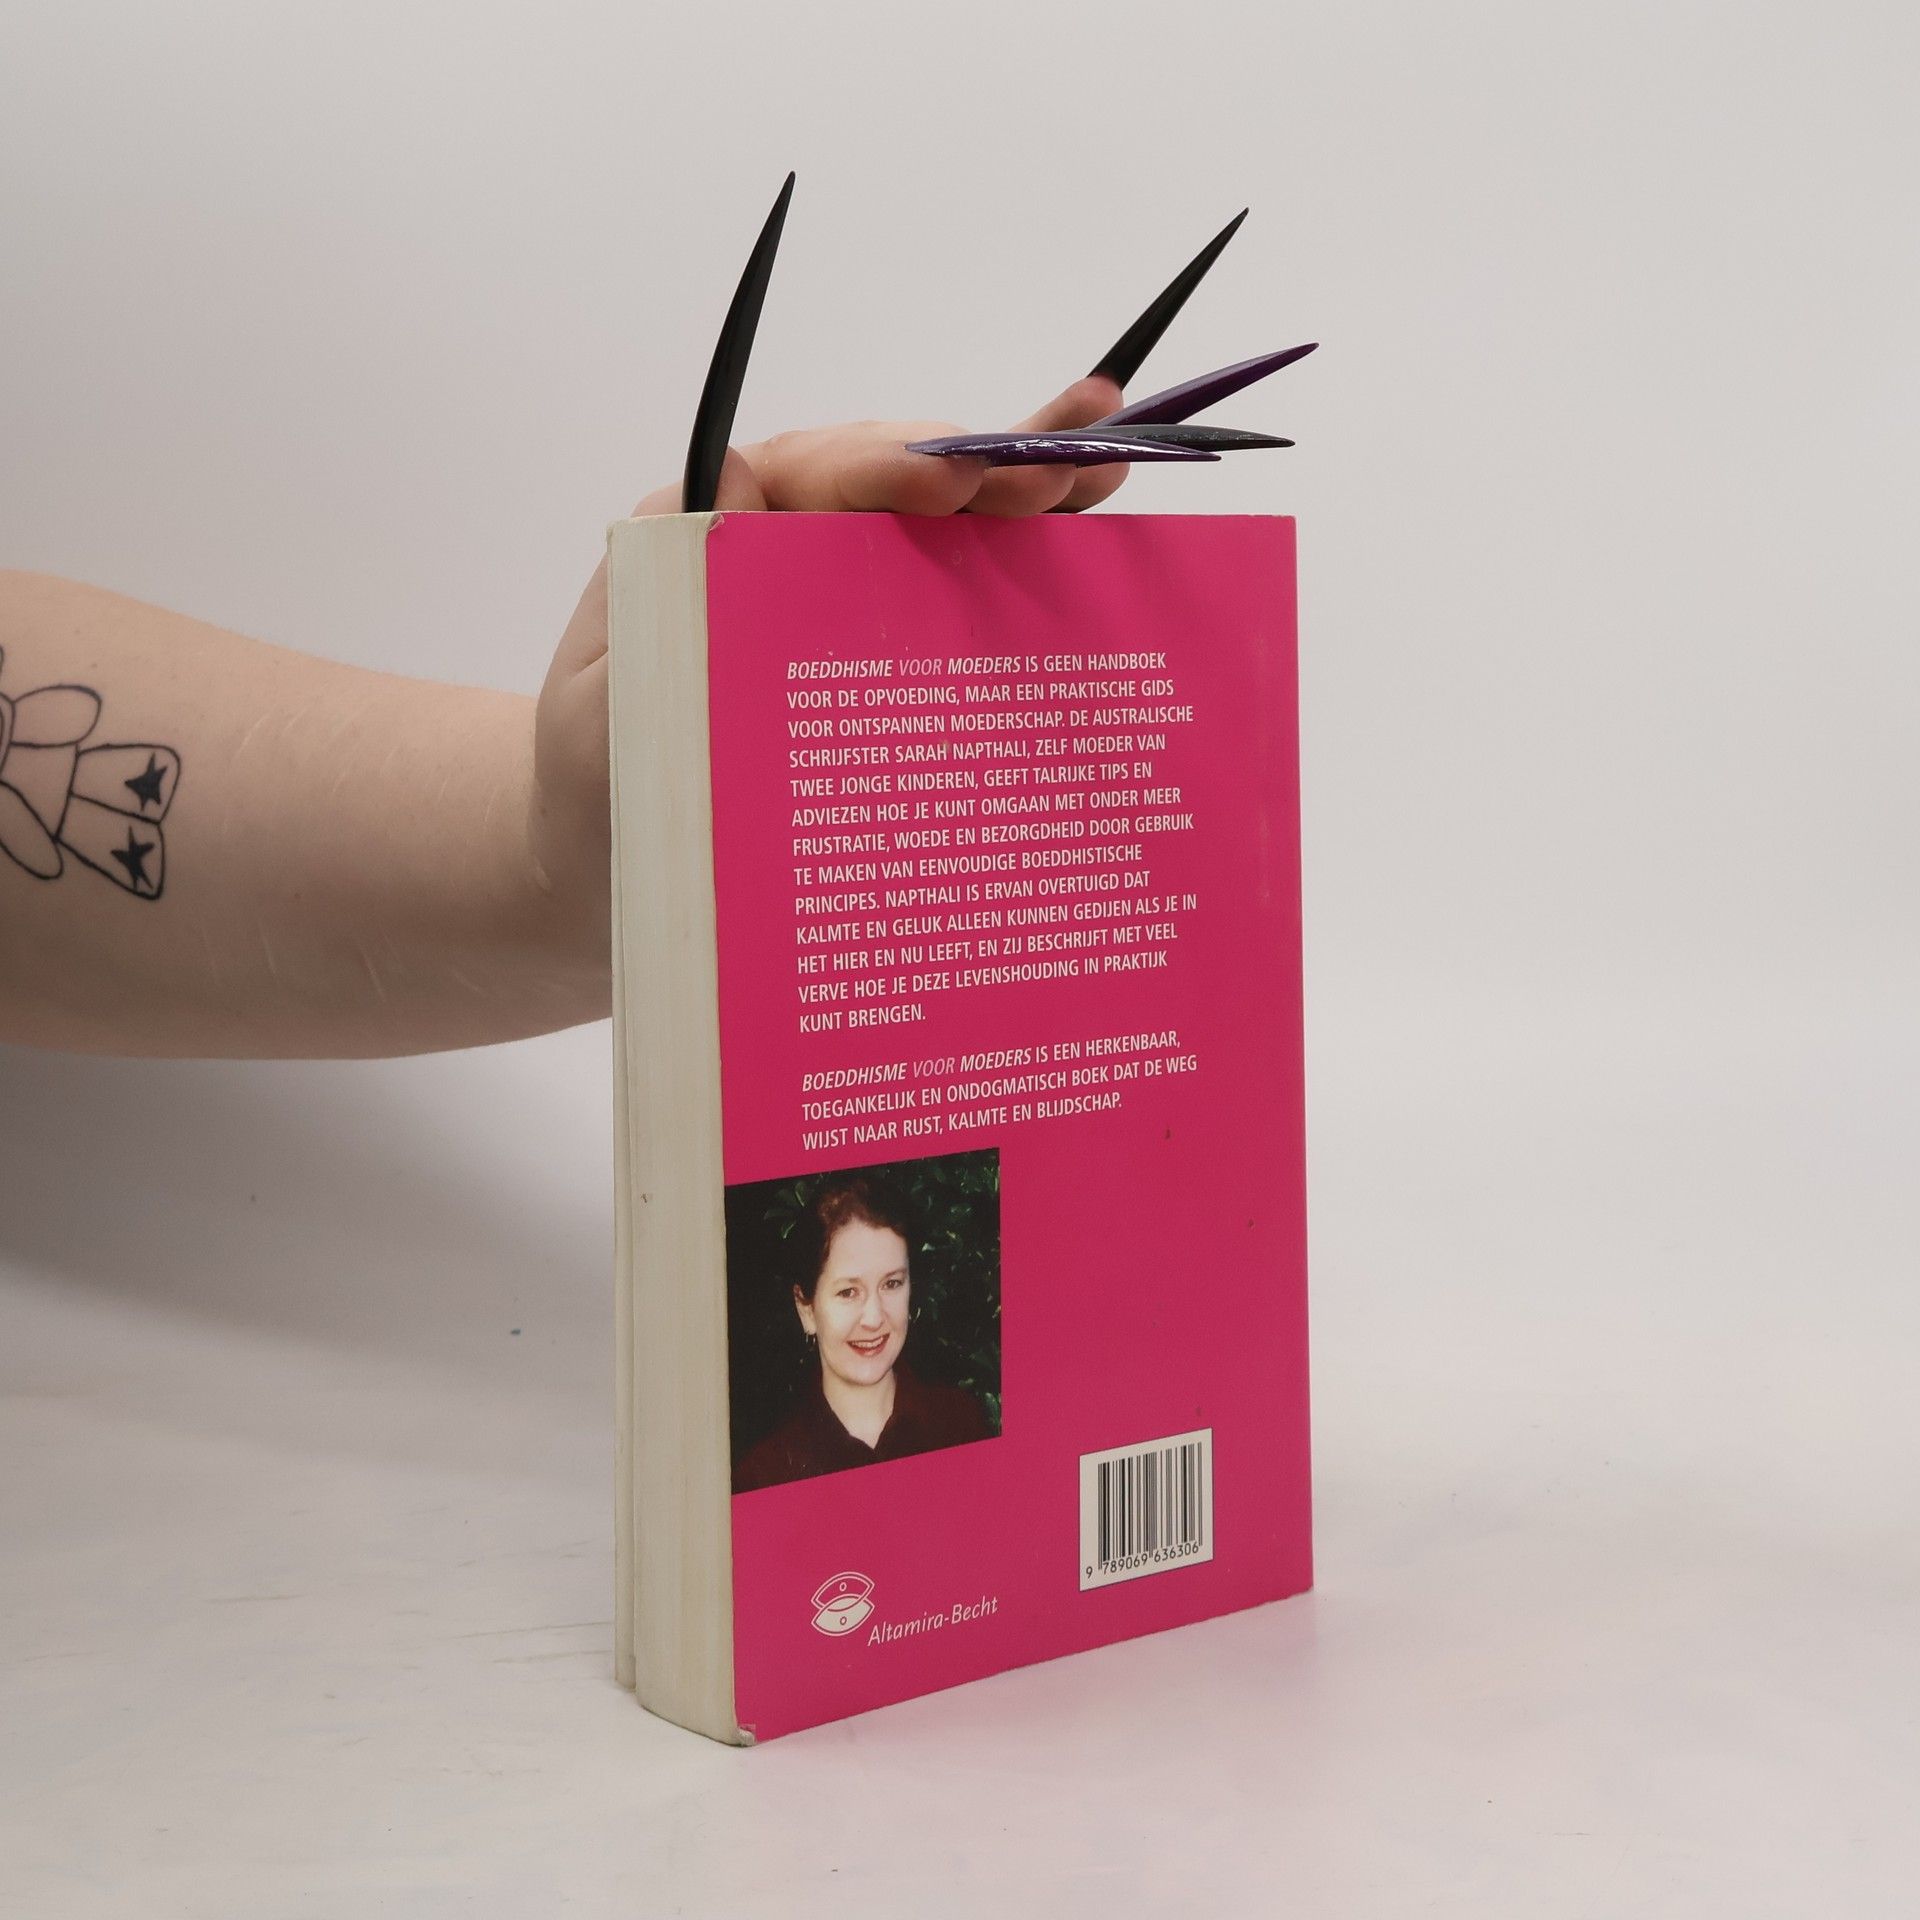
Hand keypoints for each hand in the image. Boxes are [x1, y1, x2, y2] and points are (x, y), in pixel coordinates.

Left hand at [528, 376, 1128, 938]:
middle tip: (1065, 467)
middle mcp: (789, 555)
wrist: (622, 892)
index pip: (816, 477)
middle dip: (986, 470)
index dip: (891, 469)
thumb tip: (727, 471)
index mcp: (715, 542)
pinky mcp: (889, 666)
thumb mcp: (600, 712)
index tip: (951, 483)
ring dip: (1027, 499)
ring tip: (1104, 467)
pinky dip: (1027, 574)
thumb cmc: (603, 807)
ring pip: (945, 535)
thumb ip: (651, 607)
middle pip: (902, 489)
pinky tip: (1093, 541)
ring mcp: (848, 607)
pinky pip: (961, 607)